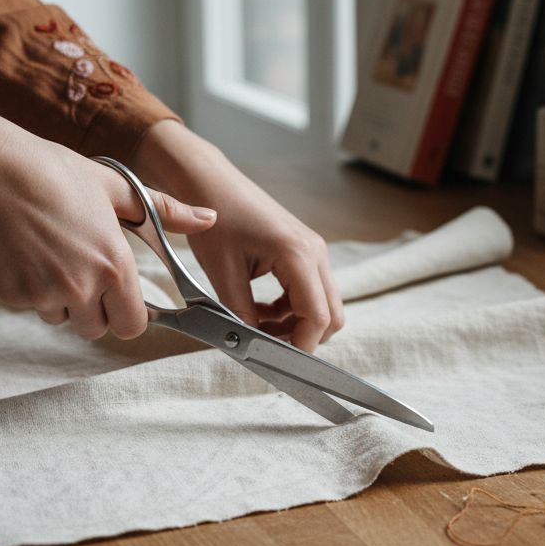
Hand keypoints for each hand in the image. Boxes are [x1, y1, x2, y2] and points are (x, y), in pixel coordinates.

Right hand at [0, 96, 215, 339]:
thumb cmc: (55, 173)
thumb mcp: (118, 188)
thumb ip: (167, 212)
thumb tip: (210, 218)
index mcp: (115, 266)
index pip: (133, 325)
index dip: (129, 313)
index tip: (121, 295)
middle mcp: (82, 287)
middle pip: (98, 328)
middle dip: (95, 309)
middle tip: (83, 269)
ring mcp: (44, 294)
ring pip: (62, 317)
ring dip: (62, 299)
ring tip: (53, 253)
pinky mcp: (12, 294)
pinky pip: (30, 305)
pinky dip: (31, 288)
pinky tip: (27, 252)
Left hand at [128, 121, 342, 351]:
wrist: (212, 184)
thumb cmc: (215, 220)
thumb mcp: (222, 273)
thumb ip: (240, 314)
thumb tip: (251, 348)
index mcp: (298, 254)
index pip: (317, 316)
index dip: (300, 346)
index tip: (275, 361)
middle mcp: (315, 252)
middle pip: (332, 315)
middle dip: (303, 338)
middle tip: (266, 346)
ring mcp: (314, 251)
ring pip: (324, 306)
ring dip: (295, 324)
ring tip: (255, 324)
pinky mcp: (305, 253)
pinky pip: (311, 293)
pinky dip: (291, 309)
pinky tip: (259, 308)